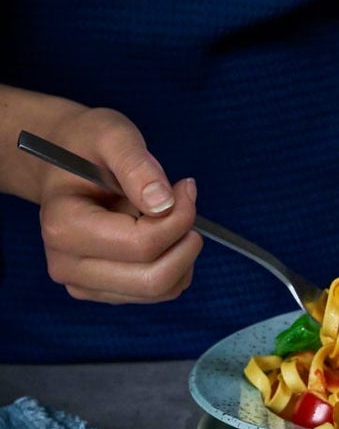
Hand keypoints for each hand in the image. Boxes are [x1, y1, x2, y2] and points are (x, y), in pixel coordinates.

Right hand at [31, 105, 200, 303]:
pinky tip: (157, 233)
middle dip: (185, 242)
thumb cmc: (86, 145)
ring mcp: (83, 283)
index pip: (142, 245)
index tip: (186, 187)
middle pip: (154, 279)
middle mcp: (66, 265)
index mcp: (63, 228)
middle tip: (184, 205)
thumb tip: (163, 204)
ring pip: (162, 290)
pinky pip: (160, 291)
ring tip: (159, 217)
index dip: (180, 218)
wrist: (62, 160)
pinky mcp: (102, 290)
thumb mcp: (113, 137)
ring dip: (181, 253)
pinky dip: (175, 263)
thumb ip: (137, 166)